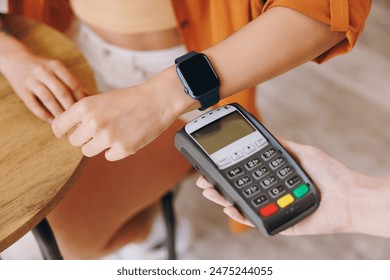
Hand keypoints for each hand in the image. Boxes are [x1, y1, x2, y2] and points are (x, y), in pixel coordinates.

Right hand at [1, 50, 86, 122]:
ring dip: (58, 113)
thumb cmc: (45, 70)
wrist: (16, 60)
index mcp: (57, 66)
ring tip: (66, 123)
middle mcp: (44, 71)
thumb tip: (89, 98)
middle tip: (78, 121)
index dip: (81, 99)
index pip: (73, 84)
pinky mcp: (21, 89)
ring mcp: (31, 80)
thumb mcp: (58, 70)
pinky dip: (44, 115)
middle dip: (71, 108)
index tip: (87, 111)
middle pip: (62, 92)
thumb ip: (72, 82)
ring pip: (48, 99)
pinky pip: (33, 105)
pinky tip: (52, 121)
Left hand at [51, 67, 196, 160]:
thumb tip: (69, 130)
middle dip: (84, 137)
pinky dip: (115, 150)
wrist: (158, 101)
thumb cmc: (131, 99)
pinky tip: (126, 137)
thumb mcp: (102, 99)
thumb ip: (85, 114)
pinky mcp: (123, 149)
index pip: (59, 125)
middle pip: (74, 141)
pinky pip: (108, 156)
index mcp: (85, 107)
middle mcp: (94, 123)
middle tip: (99, 130)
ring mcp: (108, 138)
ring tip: (113, 133)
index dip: (61, 131)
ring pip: (88, 151)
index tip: (64, 133)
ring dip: (98, 145)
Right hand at [196, 139, 364, 235]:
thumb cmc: (329, 175)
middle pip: (239, 191)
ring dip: (223, 200)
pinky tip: (229, 207)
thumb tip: (263, 134)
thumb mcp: (301, 153)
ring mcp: (273, 209)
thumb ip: (281, 146)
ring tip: (210, 191)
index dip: (227, 172)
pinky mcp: (279, 223)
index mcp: (273, 179)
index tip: (213, 166)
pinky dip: (241, 215)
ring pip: (243, 206)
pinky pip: (256, 221)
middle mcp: (270, 194)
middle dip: (218, 186)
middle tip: (203, 180)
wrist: (349, 196)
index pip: (245, 176)